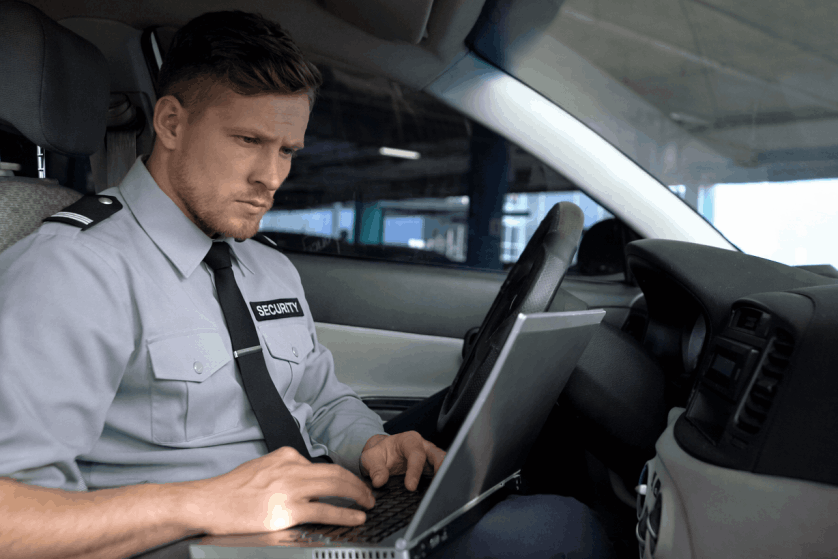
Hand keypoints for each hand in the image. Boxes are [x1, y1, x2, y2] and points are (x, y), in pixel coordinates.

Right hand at [182, 446, 374, 534]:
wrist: (207, 502)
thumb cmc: (229, 491)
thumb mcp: (261, 469)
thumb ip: (284, 471)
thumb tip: (304, 482)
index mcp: (285, 456)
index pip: (321, 465)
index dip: (342, 476)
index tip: (351, 483)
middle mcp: (291, 468)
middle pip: (335, 472)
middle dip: (357, 483)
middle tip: (369, 493)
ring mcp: (290, 488)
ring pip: (336, 486)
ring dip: (357, 495)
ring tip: (368, 503)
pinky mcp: (287, 510)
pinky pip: (325, 510)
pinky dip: (345, 513)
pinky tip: (356, 517)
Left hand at [359, 431, 445, 490]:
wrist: (383, 454)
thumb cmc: (379, 454)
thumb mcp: (371, 458)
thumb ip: (375, 469)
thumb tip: (380, 481)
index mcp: (409, 440)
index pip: (416, 454)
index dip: (415, 471)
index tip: (410, 487)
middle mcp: (423, 447)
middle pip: (438, 456)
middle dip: (441, 470)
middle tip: (438, 488)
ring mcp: (430, 458)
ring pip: (444, 465)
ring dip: (443, 478)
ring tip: (441, 494)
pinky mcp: (432, 469)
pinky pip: (440, 475)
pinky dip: (440, 484)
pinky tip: (438, 495)